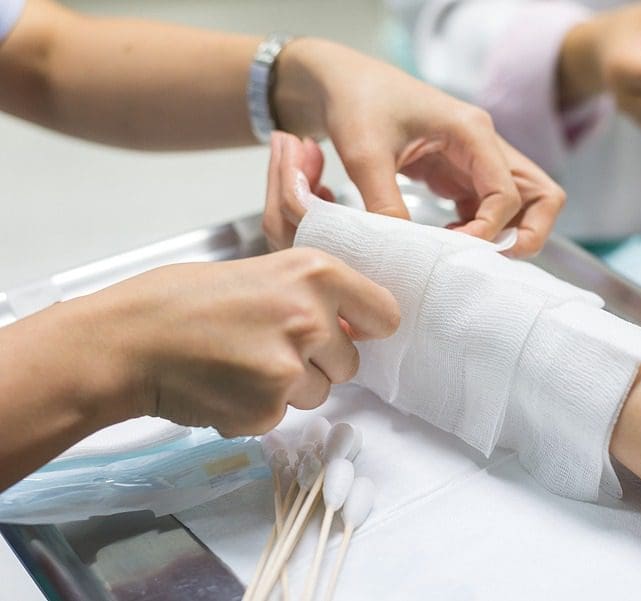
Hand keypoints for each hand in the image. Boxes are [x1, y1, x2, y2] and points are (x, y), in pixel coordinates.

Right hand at [76, 249, 398, 436]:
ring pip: (319, 393)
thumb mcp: (263, 271)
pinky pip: (282, 416)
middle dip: (320, 362)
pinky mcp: (267, 410)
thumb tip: (351, 322)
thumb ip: (312, 294)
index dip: (367, 326)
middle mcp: (312, 320)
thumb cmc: (184, 299)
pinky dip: (258, 408)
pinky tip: (226, 384)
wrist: (129, 340)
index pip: (385, 313)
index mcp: (315, 274)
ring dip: (289, 387)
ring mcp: (291, 369)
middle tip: (270, 345)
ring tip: (241, 361)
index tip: (355, 331)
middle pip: (351, 362)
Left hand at [272, 39, 564, 256]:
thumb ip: (384, 203)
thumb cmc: (356, 104)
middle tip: (491, 260)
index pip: (507, 193)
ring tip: (464, 253)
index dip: (488, 229)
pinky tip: (446, 240)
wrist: (340, 82)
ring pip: (522, 204)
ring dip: (505, 234)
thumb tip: (405, 251)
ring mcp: (476, 159)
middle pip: (540, 195)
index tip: (451, 248)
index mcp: (472, 131)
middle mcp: (484, 144)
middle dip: (528, 233)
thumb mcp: (364, 155)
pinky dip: (480, 230)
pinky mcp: (460, 173)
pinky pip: (489, 208)